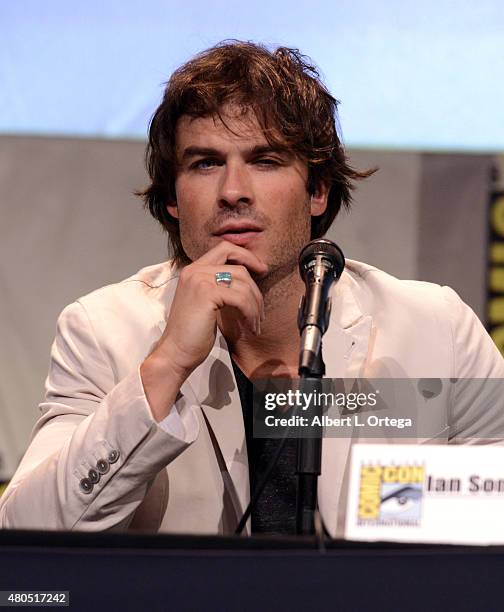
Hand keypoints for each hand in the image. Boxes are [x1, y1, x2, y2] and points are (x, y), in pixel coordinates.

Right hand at [140, 242, 266, 420]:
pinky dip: (250, 313)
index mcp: (193, 270)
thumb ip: (220, 287)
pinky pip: (241, 298)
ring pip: (243, 284)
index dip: (247, 256)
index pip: (225, 249)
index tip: (262, 270)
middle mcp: (195, 270)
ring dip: (255, 306)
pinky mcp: (207, 293)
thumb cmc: (192, 335)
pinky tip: (250, 327)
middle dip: (255, 290)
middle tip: (260, 313)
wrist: (175, 353)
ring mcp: (199, 280)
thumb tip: (248, 281)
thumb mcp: (207, 304)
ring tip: (254, 325)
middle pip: (239, 268)